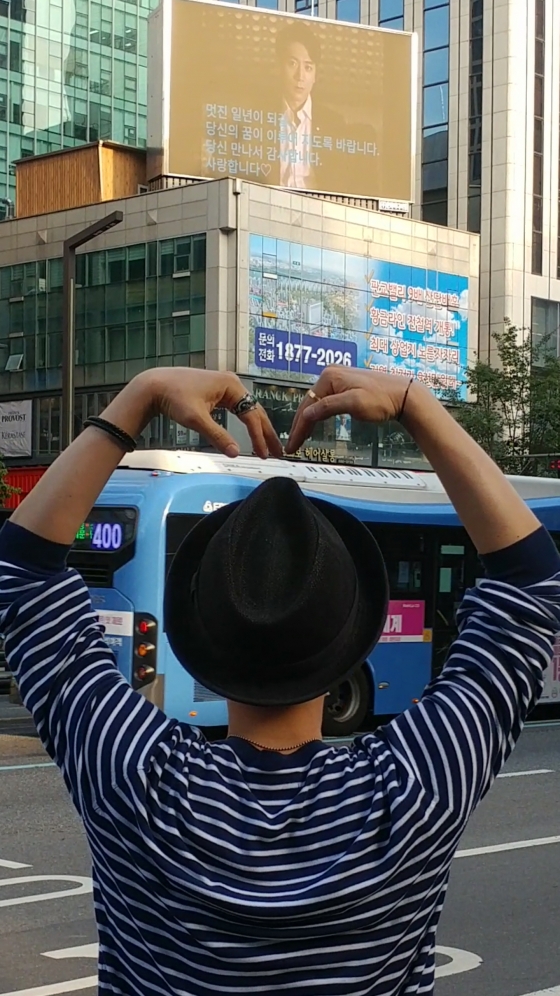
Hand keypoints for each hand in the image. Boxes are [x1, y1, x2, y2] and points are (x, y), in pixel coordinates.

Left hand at [150, 368, 282, 458]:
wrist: (154, 386)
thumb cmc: (173, 397)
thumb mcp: (197, 419)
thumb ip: (218, 436)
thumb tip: (236, 454)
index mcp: (231, 385)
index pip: (251, 415)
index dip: (259, 437)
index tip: (264, 454)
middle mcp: (232, 383)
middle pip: (255, 411)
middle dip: (266, 433)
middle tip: (278, 452)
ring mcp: (225, 387)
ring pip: (248, 410)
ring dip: (257, 429)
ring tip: (267, 446)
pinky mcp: (217, 392)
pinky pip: (238, 409)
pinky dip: (245, 422)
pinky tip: (251, 433)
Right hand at [286, 367, 415, 452]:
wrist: (403, 395)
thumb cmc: (382, 398)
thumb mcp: (353, 403)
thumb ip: (327, 407)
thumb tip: (307, 414)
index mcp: (329, 376)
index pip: (308, 406)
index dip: (299, 428)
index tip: (292, 444)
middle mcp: (331, 374)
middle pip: (309, 404)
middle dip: (300, 426)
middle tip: (292, 445)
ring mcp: (338, 380)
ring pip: (316, 404)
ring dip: (308, 422)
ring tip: (300, 439)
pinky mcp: (345, 387)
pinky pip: (325, 402)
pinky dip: (319, 416)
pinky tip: (314, 425)